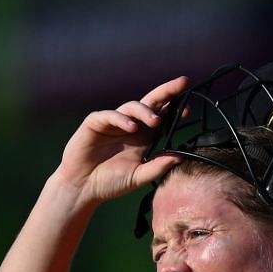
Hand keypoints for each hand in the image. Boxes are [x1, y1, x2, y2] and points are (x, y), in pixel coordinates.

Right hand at [54, 76, 189, 207]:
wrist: (83, 188)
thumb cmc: (111, 183)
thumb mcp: (139, 177)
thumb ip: (158, 167)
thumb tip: (181, 157)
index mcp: (143, 137)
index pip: (162, 117)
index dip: (175, 110)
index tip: (188, 109)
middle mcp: (130, 125)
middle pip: (151, 102)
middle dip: (167, 91)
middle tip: (182, 84)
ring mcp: (113, 122)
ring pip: (132, 106)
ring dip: (145, 111)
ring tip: (155, 121)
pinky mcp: (95, 123)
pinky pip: (109, 115)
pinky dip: (121, 119)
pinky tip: (131, 127)